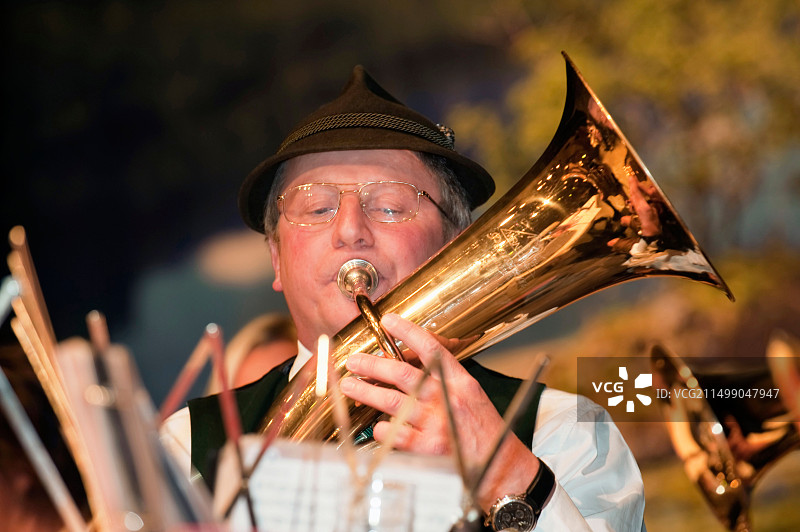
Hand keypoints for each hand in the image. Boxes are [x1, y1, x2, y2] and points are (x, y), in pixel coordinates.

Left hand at [340, 313, 539, 509]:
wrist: (503, 470)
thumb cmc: (486, 434)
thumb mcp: (472, 397)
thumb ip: (446, 380)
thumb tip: (410, 364)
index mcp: (461, 383)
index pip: (432, 349)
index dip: (408, 332)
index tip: (389, 320)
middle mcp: (448, 400)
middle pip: (402, 373)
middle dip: (373, 365)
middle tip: (354, 361)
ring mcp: (435, 425)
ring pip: (390, 401)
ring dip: (365, 392)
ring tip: (350, 385)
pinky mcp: (425, 449)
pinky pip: (392, 432)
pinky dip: (381, 428)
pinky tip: (378, 426)